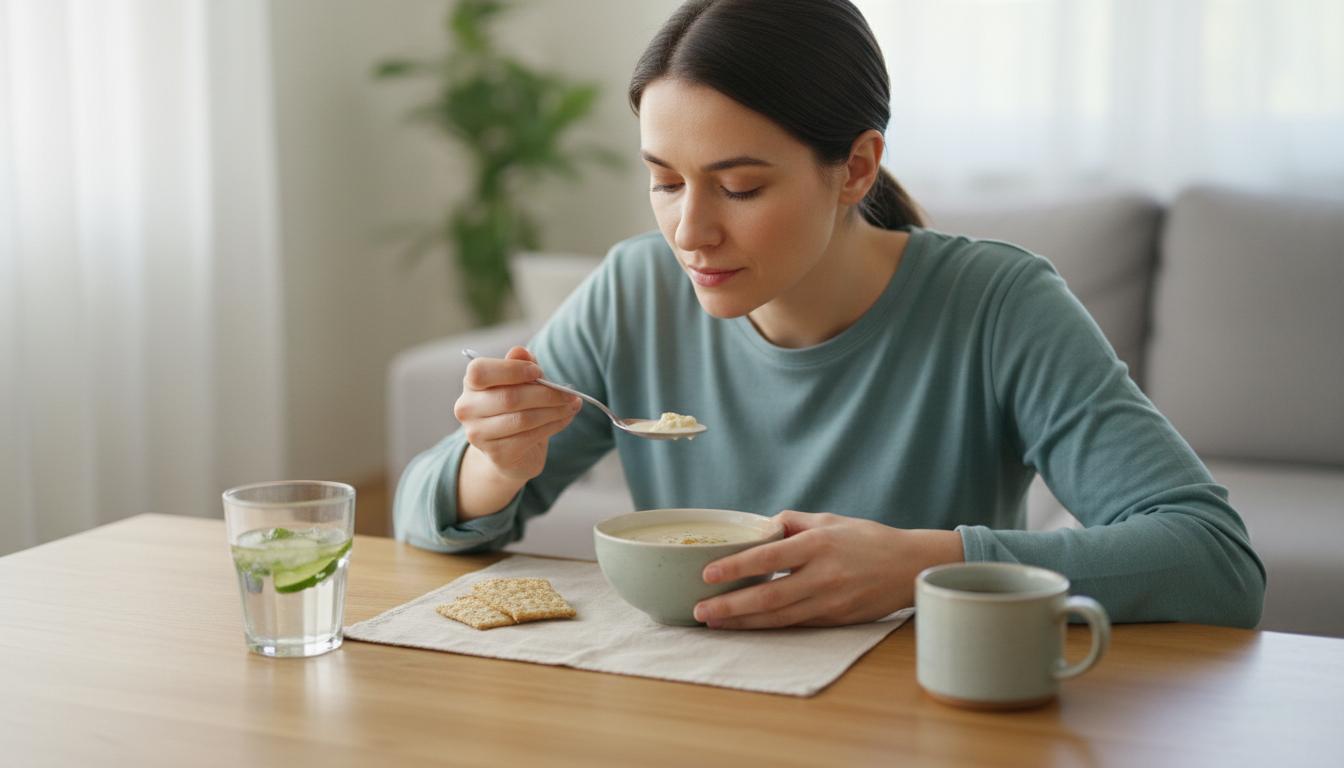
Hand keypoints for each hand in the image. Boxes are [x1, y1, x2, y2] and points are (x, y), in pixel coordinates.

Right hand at [453, 346, 582, 483]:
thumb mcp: (519, 382)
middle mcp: (467, 409)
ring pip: (522, 419)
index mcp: (470, 384)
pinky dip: (553, 425)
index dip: (512, 370)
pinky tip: (565, 418)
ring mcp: (479, 434)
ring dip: (554, 411)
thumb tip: (520, 351)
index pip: (480, 371)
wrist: (510, 451)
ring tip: (572, 404)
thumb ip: (520, 365)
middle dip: (545, 394)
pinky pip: (530, 437)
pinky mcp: (497, 454)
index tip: (539, 372)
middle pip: (509, 398)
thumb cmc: (515, 407)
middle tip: (569, 393)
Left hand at [692, 510, 964, 628]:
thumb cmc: (868, 539)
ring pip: (779, 618)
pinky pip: (795, 625)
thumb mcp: (830, 520)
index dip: (736, 566)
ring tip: (713, 622)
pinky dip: (768, 627)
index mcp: (819, 544)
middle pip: (769, 596)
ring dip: (743, 622)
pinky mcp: (836, 620)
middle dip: (731, 606)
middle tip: (700, 609)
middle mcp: (823, 575)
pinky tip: (746, 626)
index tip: (707, 573)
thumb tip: (759, 526)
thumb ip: (792, 522)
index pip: (769, 556)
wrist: (911, 567)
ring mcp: (830, 602)